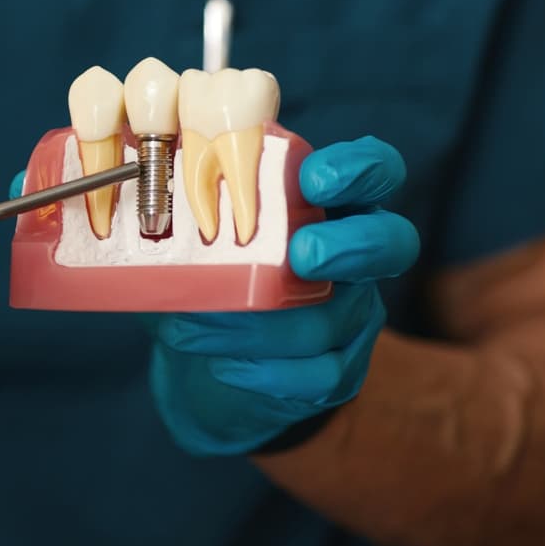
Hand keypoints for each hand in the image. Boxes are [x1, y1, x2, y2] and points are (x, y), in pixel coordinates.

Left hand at [148, 136, 418, 454]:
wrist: (214, 363)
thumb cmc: (215, 274)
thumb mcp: (209, 231)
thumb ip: (200, 206)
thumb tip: (151, 187)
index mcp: (332, 204)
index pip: (375, 170)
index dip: (360, 169)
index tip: (313, 179)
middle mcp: (356, 256)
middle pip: (393, 243)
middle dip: (351, 246)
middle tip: (303, 253)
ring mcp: (353, 317)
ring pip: (331, 319)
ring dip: (259, 324)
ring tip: (194, 324)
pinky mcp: (338, 372)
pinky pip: (318, 376)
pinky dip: (266, 372)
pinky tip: (225, 365)